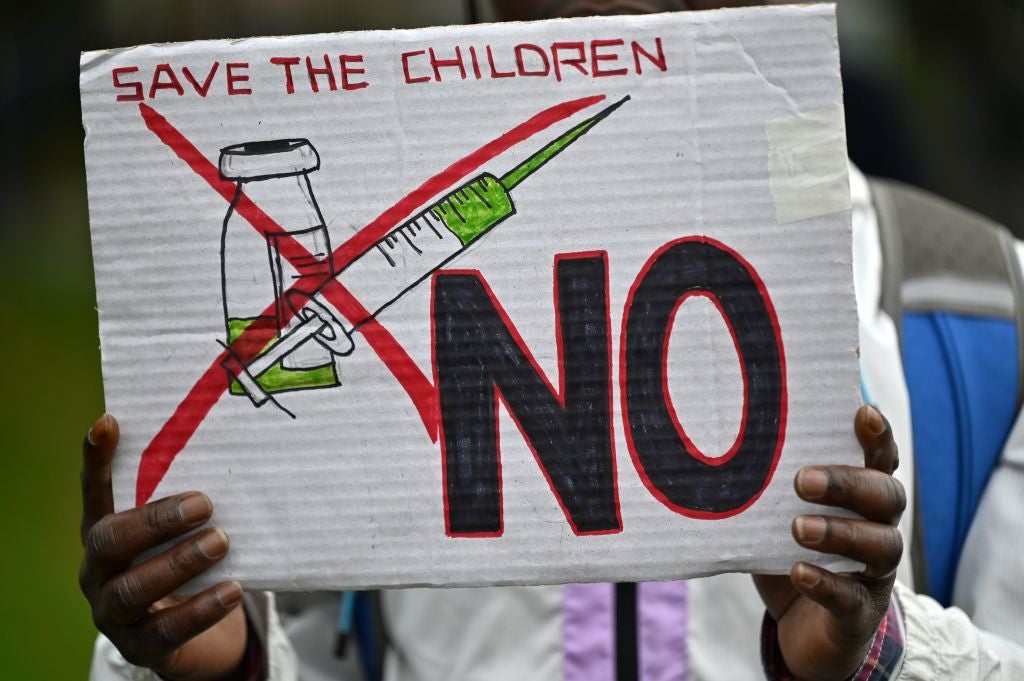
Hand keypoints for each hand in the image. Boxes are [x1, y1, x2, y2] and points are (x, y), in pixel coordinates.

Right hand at [79, 414, 247, 680]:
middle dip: (154, 521)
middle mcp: (100, 571)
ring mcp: (114, 612)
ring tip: (221, 542)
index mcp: (106, 532)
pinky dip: (201, 608)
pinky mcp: (142, 646)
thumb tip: (246, 452)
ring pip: (131, 589)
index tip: (109, 422)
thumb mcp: (187, 532)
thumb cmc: (191, 565)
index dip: (96, 460)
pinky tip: (232, 589)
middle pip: (107, 541)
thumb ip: (194, 502)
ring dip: (179, 563)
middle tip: (204, 504)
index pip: (95, 491)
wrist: (198, 634)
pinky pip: (167, 630)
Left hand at [753, 405, 905, 680]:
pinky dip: (826, 583)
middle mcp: (879, 528)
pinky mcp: (860, 611)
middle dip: (847, 483)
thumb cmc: (789, 553)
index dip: (877, 435)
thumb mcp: (776, 514)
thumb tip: (716, 442)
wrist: (805, 629)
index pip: (880, 458)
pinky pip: (852, 597)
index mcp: (862, 496)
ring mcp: (875, 572)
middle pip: (885, 496)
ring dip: (840, 532)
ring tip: (799, 528)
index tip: (862, 412)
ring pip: (880, 545)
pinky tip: (799, 572)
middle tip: (802, 480)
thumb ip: (765, 486)